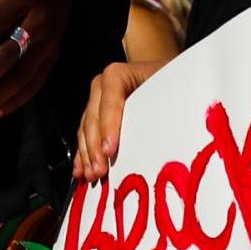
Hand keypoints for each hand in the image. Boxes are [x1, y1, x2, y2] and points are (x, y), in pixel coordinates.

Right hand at [72, 59, 166, 180]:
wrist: (161, 76)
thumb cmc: (168, 80)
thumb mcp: (169, 84)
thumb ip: (165, 101)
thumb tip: (164, 130)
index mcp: (118, 75)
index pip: (109, 100)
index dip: (108, 125)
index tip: (109, 150)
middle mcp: (102, 87)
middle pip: (93, 119)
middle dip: (95, 148)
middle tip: (100, 171)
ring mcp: (96, 103)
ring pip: (86, 131)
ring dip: (87, 156)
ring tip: (92, 175)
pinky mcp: (95, 118)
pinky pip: (85, 138)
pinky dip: (83, 156)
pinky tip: (81, 171)